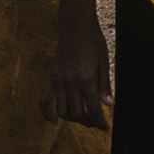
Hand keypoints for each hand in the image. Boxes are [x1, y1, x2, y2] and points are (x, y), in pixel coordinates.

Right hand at [49, 0, 111, 129]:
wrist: (75, 26)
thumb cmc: (93, 42)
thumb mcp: (104, 63)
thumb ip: (105, 86)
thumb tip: (109, 106)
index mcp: (87, 80)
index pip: (93, 109)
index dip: (100, 122)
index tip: (105, 127)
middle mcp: (71, 83)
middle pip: (77, 113)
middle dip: (87, 122)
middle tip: (95, 122)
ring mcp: (58, 81)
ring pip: (62, 111)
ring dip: (72, 118)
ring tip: (82, 117)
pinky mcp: (51, 78)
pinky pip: (44, 100)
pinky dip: (47, 113)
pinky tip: (53, 121)